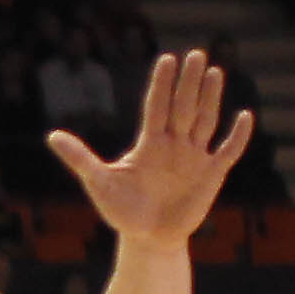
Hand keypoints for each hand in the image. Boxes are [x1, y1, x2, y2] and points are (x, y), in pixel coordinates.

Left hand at [48, 51, 252, 250]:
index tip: (167, 59)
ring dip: (210, 98)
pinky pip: (228, 151)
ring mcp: (195, 157)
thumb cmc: (122, 210)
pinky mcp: (212, 174)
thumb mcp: (99, 183)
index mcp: (150, 144)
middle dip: (187, 83)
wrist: (147, 239)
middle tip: (194, 54)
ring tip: (213, 71)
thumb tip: (52, 136)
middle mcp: (175, 144)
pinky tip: (243, 116)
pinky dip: (237, 136)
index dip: (161, 85)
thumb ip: (79, 158)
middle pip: (182, 107)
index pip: (156, 106)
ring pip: (205, 121)